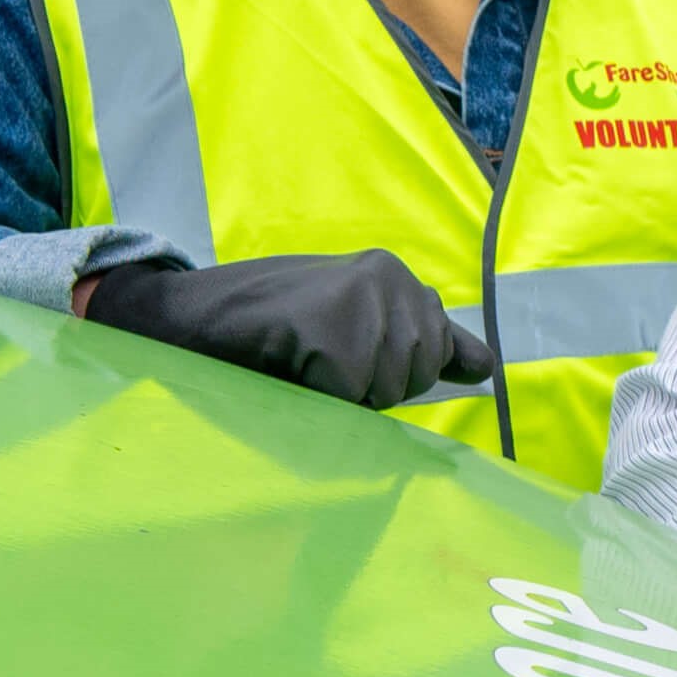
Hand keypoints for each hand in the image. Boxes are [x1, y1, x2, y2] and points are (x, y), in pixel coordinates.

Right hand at [76, 250, 480, 410]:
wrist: (187, 318)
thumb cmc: (270, 330)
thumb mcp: (358, 326)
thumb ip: (421, 342)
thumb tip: (489, 367)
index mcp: (398, 276)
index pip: (438, 356)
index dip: (387, 372)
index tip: (341, 349)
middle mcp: (389, 278)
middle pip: (414, 382)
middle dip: (366, 389)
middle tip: (313, 357)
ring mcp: (361, 301)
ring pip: (383, 395)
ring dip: (340, 395)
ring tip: (299, 360)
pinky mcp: (331, 331)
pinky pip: (347, 400)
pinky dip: (315, 398)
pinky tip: (285, 365)